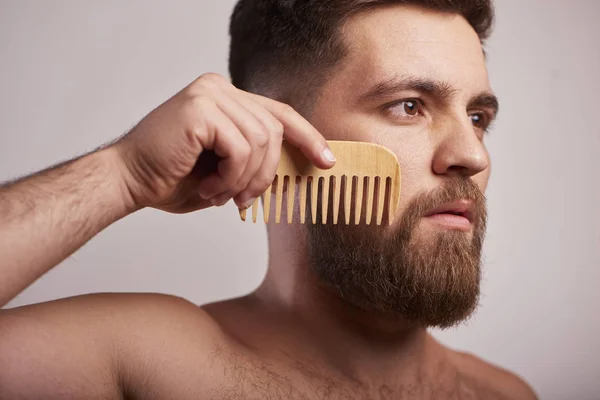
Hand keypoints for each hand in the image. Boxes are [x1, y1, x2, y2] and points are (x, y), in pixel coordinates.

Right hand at [113, 73, 335, 212]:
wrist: (127, 181)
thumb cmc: (171, 178)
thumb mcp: (226, 168)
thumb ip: (255, 159)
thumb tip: (296, 165)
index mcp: (226, 98)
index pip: (278, 113)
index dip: (307, 136)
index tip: (326, 160)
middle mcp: (219, 88)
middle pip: (274, 129)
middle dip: (267, 173)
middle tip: (243, 200)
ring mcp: (210, 94)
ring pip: (261, 141)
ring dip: (245, 179)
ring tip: (220, 194)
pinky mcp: (201, 108)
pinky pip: (241, 148)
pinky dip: (231, 176)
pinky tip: (209, 187)